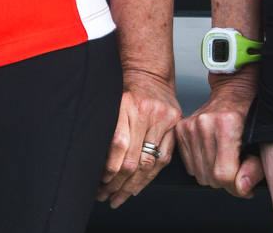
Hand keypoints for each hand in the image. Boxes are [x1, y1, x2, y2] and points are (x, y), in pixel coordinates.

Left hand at [97, 67, 182, 206]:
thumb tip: (95, 164)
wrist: (149, 74)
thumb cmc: (125, 89)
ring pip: (148, 163)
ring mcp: (164, 120)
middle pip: (133, 159)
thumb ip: (106, 129)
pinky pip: (164, 159)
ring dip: (132, 185)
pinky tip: (137, 188)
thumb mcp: (110, 102)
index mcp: (127, 105)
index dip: (109, 168)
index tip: (98, 181)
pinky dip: (149, 177)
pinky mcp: (177, 126)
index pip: (118, 145)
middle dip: (116, 183)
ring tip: (118, 198)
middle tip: (104, 196)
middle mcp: (147, 113)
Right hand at [174, 71, 265, 198]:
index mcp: (227, 125)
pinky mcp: (181, 129)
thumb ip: (255, 168)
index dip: (237, 188)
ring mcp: (190, 126)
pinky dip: (202, 167)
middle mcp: (204, 124)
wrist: (233, 90)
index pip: (224, 174)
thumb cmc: (249, 114)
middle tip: (238, 169)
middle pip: (211, 178)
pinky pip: (190, 166)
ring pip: (199, 175)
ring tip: (226, 161)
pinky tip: (213, 156)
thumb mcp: (260, 141)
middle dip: (227, 182)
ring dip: (214, 176)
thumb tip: (243, 188)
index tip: (245, 187)